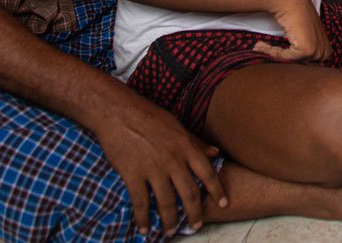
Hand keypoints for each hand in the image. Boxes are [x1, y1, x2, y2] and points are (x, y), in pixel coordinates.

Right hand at [92, 86, 226, 234]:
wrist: (118, 111)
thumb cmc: (148, 116)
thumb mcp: (177, 126)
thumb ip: (196, 142)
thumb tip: (215, 153)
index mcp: (185, 146)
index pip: (207, 173)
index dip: (217, 191)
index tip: (223, 205)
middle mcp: (173, 159)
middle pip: (189, 193)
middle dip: (194, 214)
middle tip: (197, 226)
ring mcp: (153, 168)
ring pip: (166, 202)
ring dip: (170, 221)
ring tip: (171, 232)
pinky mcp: (132, 174)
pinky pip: (140, 202)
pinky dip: (143, 219)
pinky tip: (144, 230)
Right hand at [254, 0, 331, 61]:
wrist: (289, 0)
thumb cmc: (295, 16)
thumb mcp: (304, 36)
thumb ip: (300, 51)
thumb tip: (290, 68)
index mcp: (326, 51)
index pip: (302, 66)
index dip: (286, 60)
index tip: (272, 52)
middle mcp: (325, 53)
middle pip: (296, 67)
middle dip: (280, 59)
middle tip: (263, 48)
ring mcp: (317, 52)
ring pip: (290, 63)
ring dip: (274, 55)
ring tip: (262, 46)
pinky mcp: (307, 50)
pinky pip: (285, 58)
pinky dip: (272, 52)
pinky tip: (261, 45)